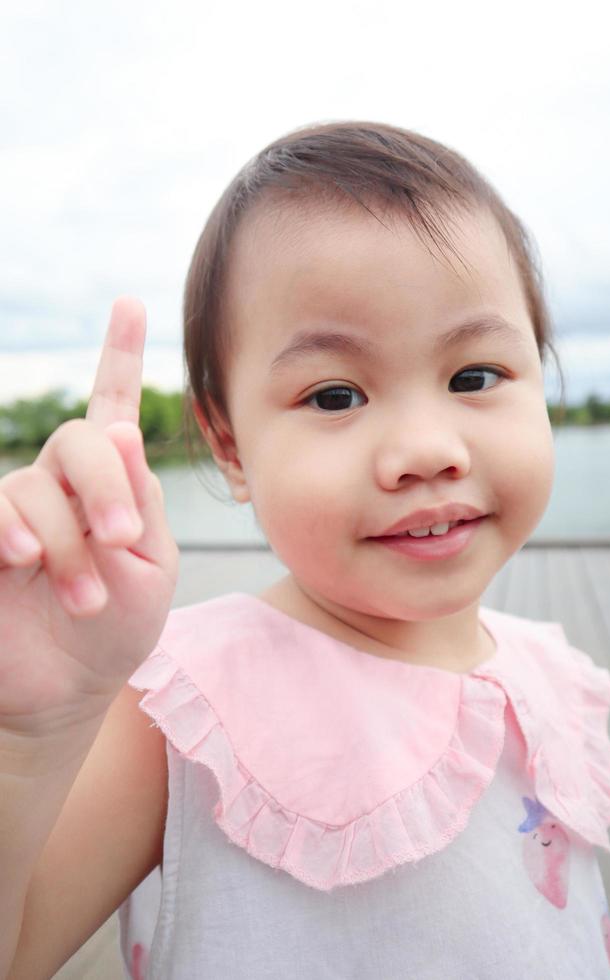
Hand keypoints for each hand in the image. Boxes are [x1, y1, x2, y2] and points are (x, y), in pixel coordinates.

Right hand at [0, 298, 178, 739]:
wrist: (64, 691)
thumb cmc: (116, 629)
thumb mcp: (152, 568)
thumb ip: (140, 500)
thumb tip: (119, 427)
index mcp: (111, 485)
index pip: (112, 408)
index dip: (120, 355)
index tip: (130, 302)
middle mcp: (60, 485)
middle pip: (80, 441)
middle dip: (105, 487)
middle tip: (121, 539)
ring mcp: (13, 510)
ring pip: (32, 488)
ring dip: (65, 543)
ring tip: (86, 597)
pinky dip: (8, 532)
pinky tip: (21, 562)